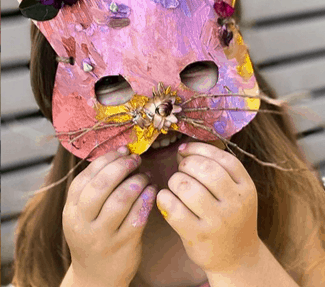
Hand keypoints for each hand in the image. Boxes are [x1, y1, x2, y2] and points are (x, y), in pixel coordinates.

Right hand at [62, 148, 156, 286]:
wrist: (96, 277)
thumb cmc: (93, 234)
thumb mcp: (83, 213)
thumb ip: (95, 186)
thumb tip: (120, 153)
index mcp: (71, 210)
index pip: (86, 177)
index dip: (107, 159)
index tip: (123, 150)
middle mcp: (83, 223)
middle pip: (102, 186)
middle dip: (122, 166)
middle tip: (135, 159)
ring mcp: (103, 236)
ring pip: (121, 199)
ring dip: (137, 181)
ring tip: (144, 175)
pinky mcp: (124, 244)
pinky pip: (138, 215)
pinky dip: (147, 198)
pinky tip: (152, 190)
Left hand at [156, 142, 260, 273]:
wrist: (238, 258)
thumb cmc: (230, 218)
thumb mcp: (236, 193)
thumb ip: (217, 170)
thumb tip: (182, 150)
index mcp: (246, 188)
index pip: (223, 158)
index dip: (199, 149)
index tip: (184, 150)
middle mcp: (235, 203)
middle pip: (205, 169)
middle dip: (186, 164)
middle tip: (181, 169)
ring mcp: (218, 222)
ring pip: (188, 187)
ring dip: (175, 180)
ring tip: (175, 184)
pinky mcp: (199, 236)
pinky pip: (175, 209)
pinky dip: (164, 198)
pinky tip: (165, 198)